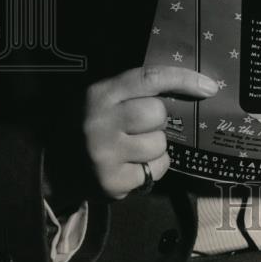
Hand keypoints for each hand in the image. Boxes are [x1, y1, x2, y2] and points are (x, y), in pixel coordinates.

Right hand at [84, 65, 217, 199]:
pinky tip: (132, 165)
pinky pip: (156, 170)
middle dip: (157, 120)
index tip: (209, 85)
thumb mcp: (101, 98)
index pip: (149, 78)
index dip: (183, 79)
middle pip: (157, 113)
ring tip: (133, 147)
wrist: (51, 167)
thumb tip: (189, 85)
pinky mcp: (114, 183)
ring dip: (155, 146)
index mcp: (100, 95)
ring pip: (160, 144)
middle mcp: (101, 123)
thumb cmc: (87, 125)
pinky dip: (152, 167)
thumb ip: (133, 90)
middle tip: (140, 125)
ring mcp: (106, 155)